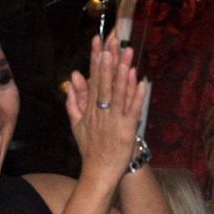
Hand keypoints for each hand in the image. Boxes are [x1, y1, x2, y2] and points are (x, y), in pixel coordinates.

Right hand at [66, 32, 146, 185]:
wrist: (98, 172)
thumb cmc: (90, 147)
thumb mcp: (76, 123)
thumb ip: (74, 100)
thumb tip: (72, 77)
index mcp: (89, 108)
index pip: (92, 78)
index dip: (96, 59)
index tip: (98, 41)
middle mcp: (100, 112)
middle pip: (104, 82)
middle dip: (109, 60)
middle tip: (113, 41)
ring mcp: (113, 121)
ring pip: (118, 94)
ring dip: (122, 74)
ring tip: (126, 56)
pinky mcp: (126, 131)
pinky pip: (132, 110)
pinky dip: (137, 96)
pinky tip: (141, 81)